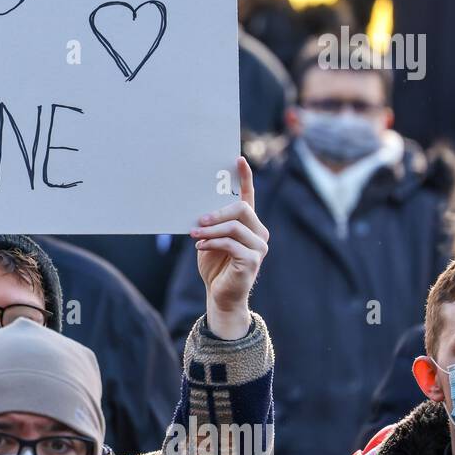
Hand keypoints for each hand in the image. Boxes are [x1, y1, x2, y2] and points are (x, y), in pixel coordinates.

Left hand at [191, 156, 268, 339]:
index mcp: (249, 225)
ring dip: (210, 230)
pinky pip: (231, 244)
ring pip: (234, 226)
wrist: (220, 295)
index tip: (238, 159)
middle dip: (217, 212)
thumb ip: (209, 225)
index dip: (245, 177)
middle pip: (241, 209)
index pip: (249, 197)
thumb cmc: (215, 266)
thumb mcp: (209, 240)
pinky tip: (201, 246)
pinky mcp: (252, 261)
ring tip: (195, 236)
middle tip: (198, 221)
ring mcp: (258, 247)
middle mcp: (258, 233)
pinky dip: (213, 243)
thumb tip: (197, 210)